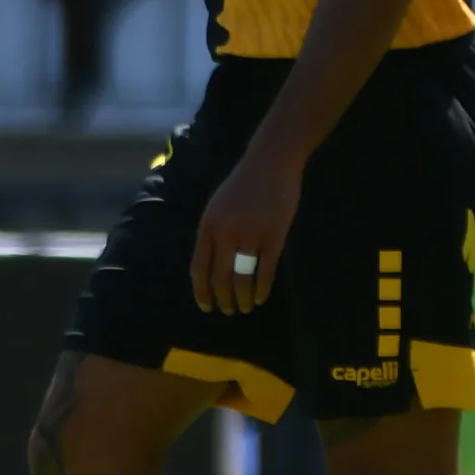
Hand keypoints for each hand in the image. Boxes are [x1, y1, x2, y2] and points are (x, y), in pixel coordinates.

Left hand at [192, 142, 303, 314]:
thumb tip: (213, 264)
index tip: (206, 306)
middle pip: (221, 276)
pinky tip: (260, 297)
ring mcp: (251, 234)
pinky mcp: (274, 235)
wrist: (270, 164)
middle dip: (223, 298)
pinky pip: (266, 269)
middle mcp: (226, 233)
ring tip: (244, 308)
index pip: (200, 267)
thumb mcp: (218, 207)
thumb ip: (214, 233)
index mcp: (208, 226)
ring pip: (243, 276)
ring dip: (242, 297)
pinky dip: (262, 287)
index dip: (202, 290)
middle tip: (227, 311)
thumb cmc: (243, 185)